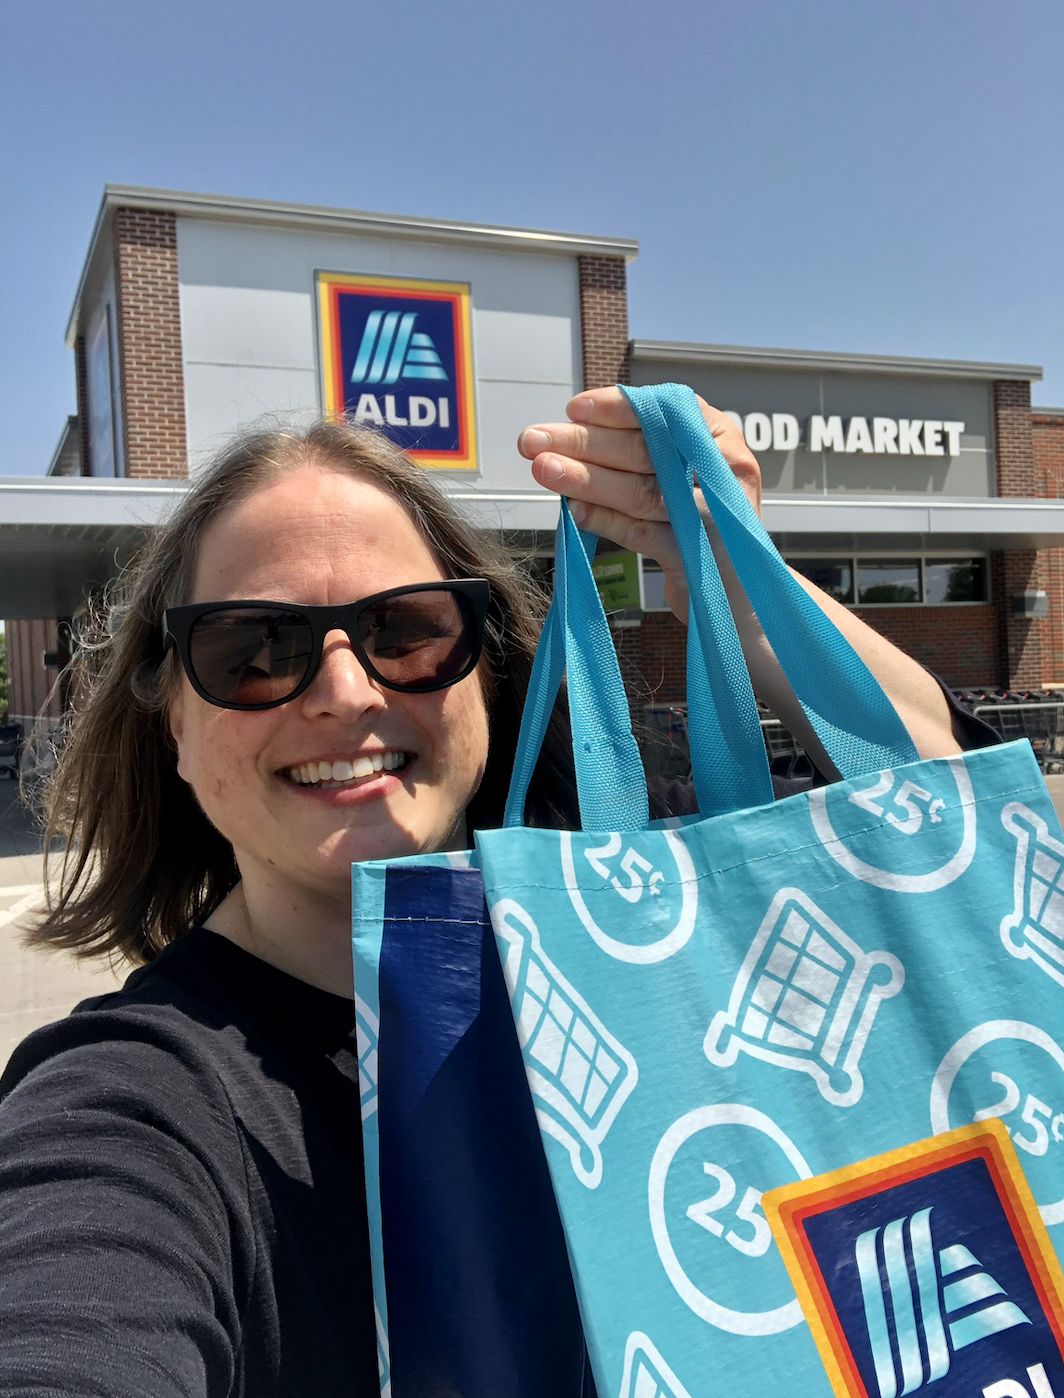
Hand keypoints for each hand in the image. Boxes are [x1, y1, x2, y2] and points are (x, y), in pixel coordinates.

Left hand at [517, 386, 760, 622]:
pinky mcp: (700, 558)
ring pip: (642, 491)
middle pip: (646, 450)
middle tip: (533, 440)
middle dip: (583, 443)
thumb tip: (565, 437)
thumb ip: (637, 449)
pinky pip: (644, 534)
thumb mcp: (676, 472)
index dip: (617, 408)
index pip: (665, 411)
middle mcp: (725, 470)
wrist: (732, 588)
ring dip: (586, 479)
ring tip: (543, 469)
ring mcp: (717, 516)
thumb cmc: (694, 520)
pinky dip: (606, 520)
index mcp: (719, 436)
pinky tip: (574, 511)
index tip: (573, 409)